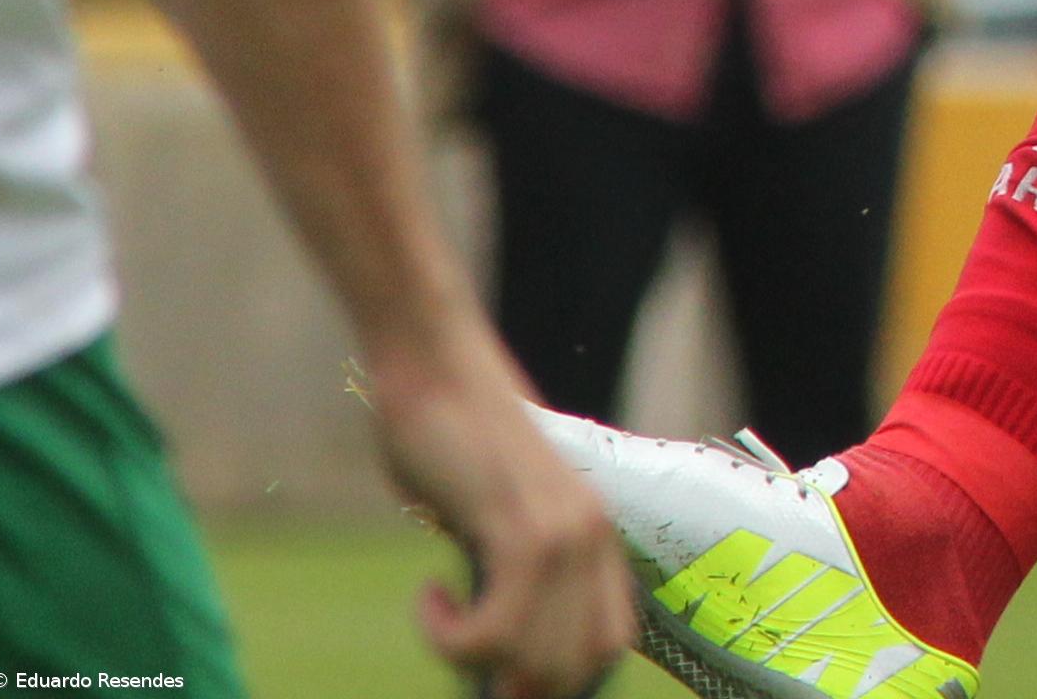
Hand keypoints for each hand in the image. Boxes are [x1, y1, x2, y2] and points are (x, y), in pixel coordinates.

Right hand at [363, 339, 629, 698]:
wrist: (437, 369)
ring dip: (471, 661)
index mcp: (598, 538)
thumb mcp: (495, 520)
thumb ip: (509, 576)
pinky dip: (449, 638)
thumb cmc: (452, 442)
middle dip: (514, 683)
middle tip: (461, 651)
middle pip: (576, 668)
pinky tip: (427, 596)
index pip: (609, 646)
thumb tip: (494, 656)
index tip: (505, 677)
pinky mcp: (523, 531)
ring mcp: (565, 537)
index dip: (560, 680)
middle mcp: (595, 541)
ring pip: (533, 662)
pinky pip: (493, 632)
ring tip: (439, 621)